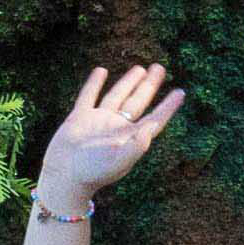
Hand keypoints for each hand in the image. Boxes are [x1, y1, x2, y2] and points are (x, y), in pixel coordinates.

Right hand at [41, 60, 177, 203]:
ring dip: (128, 82)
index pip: (154, 119)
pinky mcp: (79, 118)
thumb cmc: (92, 172)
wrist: (63, 177)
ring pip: (117, 96)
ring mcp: (98, 121)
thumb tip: (152, 127)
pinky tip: (102, 71)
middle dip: (149, 85)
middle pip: (138, 102)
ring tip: (139, 68)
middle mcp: (117, 127)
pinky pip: (89, 96)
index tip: (180, 92)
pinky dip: (95, 83)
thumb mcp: (117, 161)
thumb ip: (136, 146)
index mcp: (130, 138)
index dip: (168, 106)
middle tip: (159, 68)